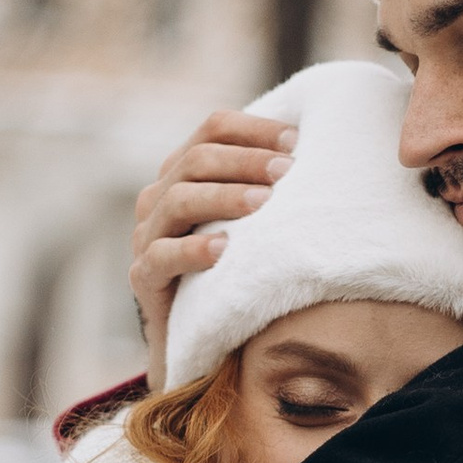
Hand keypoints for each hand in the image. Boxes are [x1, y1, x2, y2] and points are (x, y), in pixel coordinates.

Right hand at [128, 110, 294, 381]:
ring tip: (264, 204)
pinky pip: (161, 256)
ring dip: (225, 197)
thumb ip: (266, 184)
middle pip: (196, 160)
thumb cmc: (235, 267)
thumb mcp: (249, 220)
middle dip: (246, 161)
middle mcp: (158, 196)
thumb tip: (319, 152)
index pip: (212, 129)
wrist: (200, 334)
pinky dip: (193, 249)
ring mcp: (145, 235)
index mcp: (182, 171)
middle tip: (287, 172)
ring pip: (178, 200)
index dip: (254, 130)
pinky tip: (224, 250)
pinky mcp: (143, 276)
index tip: (297, 142)